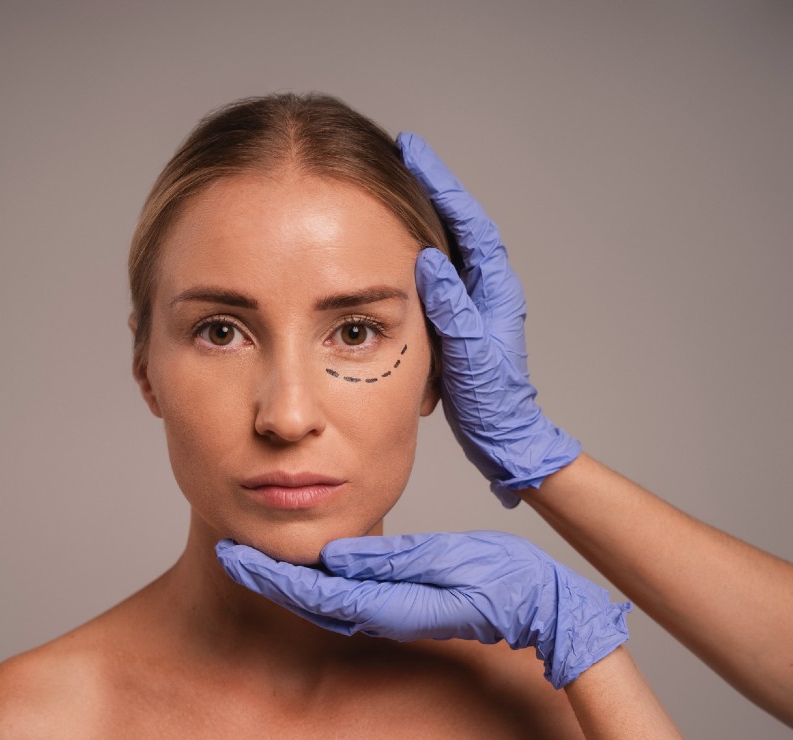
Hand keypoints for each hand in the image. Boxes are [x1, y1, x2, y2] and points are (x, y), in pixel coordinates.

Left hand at [217, 532, 629, 688]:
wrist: (536, 603)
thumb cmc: (500, 580)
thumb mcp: (444, 561)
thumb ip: (388, 561)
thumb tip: (334, 558)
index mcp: (388, 604)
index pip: (312, 592)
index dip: (268, 575)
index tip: (231, 554)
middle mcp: (381, 612)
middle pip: (308, 598)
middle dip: (265, 576)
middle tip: (226, 550)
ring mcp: (390, 610)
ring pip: (323, 598)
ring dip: (286, 577)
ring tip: (256, 552)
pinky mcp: (399, 601)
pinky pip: (345, 593)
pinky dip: (316, 578)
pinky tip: (308, 562)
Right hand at [398, 133, 580, 506]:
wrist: (502, 434)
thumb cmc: (492, 400)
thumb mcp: (470, 354)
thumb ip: (451, 308)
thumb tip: (428, 259)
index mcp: (494, 289)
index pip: (468, 222)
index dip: (441, 184)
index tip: (412, 152)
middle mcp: (485, 288)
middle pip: (457, 223)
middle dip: (430, 187)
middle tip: (399, 155)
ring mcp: (471, 302)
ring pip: (445, 245)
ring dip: (421, 214)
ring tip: (392, 186)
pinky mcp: (455, 317)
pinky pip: (434, 272)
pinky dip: (412, 250)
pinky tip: (390, 245)